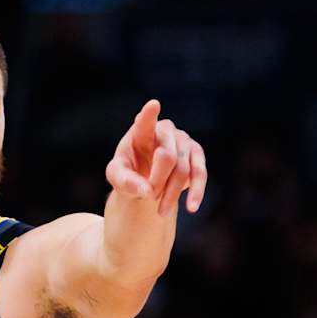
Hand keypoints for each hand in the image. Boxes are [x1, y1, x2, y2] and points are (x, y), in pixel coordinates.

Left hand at [106, 99, 207, 215]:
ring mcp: (183, 139)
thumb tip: (146, 191)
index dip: (149, 115)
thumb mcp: (117, 178)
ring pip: (183, 169)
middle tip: (148, 198)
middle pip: (167, 156)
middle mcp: (164, 130)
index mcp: (141, 131)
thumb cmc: (128, 173)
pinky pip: (200, 173)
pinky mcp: (196, 154)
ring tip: (159, 211)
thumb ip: (125, 183)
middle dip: (158, 181)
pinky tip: (191, 207)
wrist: (146, 179)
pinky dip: (196, 191)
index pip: (145, 121)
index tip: (153, 106)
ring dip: (172, 193)